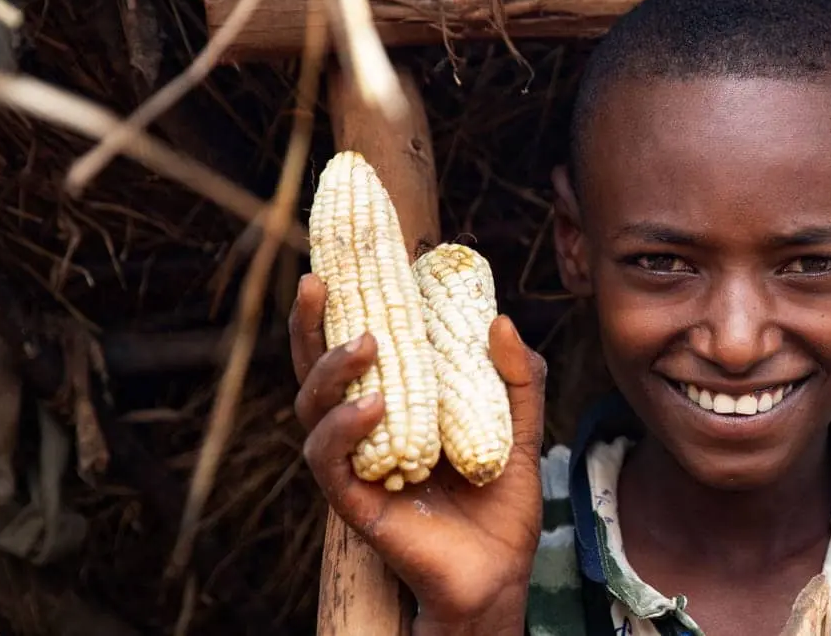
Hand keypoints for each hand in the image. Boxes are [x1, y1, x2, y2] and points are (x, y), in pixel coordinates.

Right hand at [290, 274, 545, 632]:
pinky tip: (373, 406)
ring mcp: (355, 463)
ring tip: (367, 342)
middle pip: (315, 367)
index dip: (346, 303)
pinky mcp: (352, 501)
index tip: (347, 256)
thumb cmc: (501, 502)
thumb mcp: (521, 428)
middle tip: (318, 280)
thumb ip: (518, 377)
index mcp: (397, 402)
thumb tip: (500, 319)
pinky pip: (329, 459)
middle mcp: (364, 428)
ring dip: (331, 368)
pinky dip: (344, 428)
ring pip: (311, 406)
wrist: (498, 573)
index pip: (358, 346)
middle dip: (308, 321)